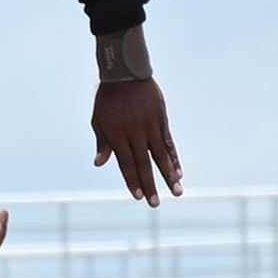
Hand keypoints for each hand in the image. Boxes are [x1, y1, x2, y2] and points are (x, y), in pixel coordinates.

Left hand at [90, 77, 182, 205]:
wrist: (125, 73)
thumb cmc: (107, 99)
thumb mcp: (99, 120)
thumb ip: (102, 142)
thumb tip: (99, 163)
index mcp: (117, 135)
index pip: (126, 164)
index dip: (132, 180)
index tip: (138, 197)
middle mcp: (135, 133)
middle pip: (144, 164)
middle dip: (150, 185)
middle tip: (155, 204)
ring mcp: (150, 126)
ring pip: (161, 156)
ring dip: (169, 175)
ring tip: (177, 192)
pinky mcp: (161, 120)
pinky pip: (168, 143)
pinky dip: (174, 158)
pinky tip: (179, 172)